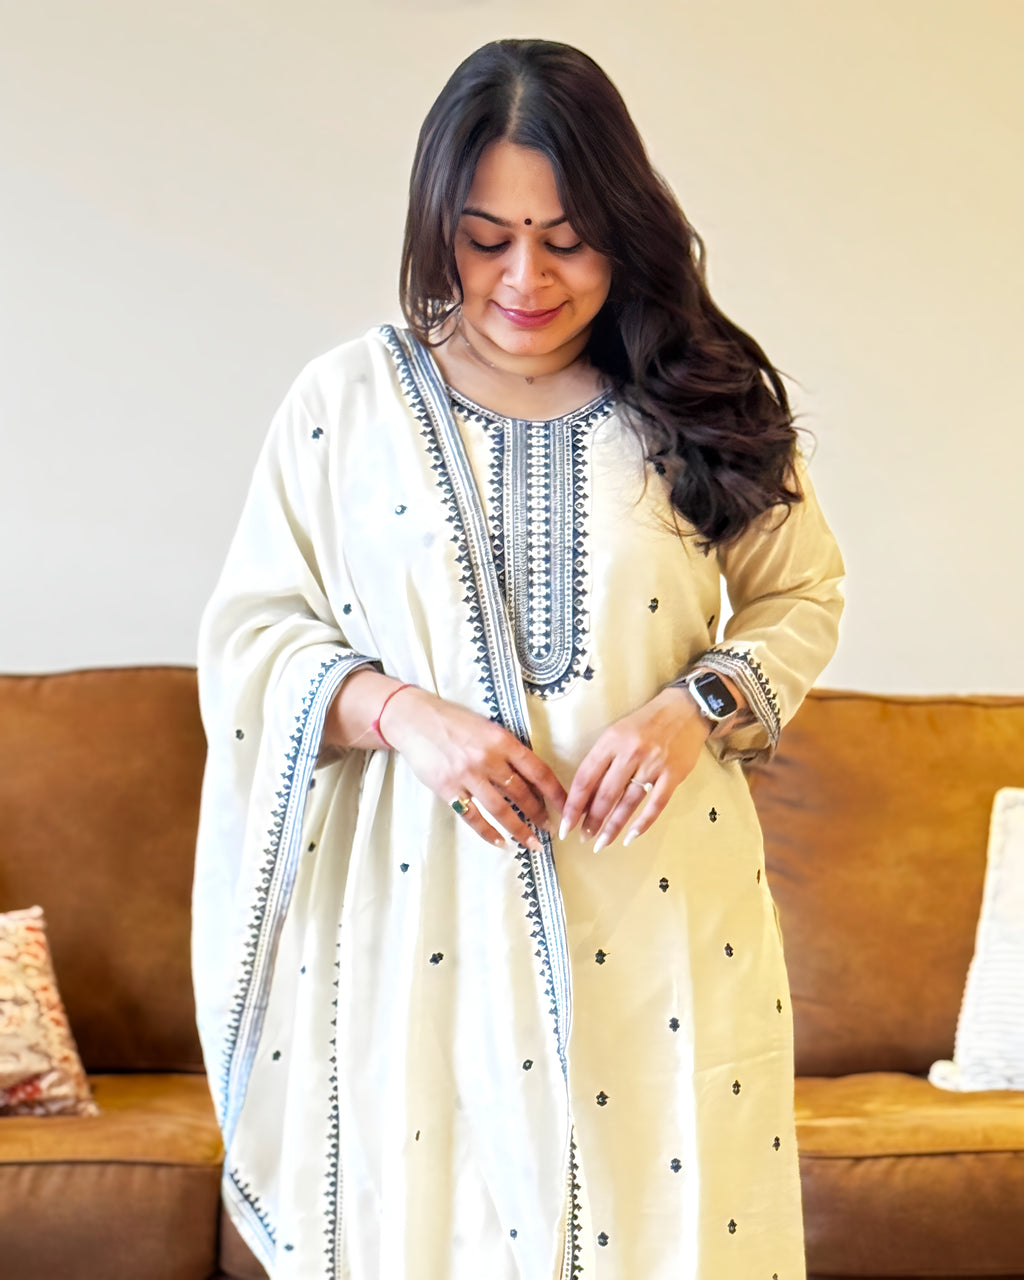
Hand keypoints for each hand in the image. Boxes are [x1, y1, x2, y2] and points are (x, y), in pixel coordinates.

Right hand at [381, 688, 566, 851]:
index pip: (538, 771)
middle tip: (550, 830)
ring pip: (501, 810)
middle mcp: (488, 759)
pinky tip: (500, 843)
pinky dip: (488, 832)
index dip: (555, 792)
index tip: (567, 806)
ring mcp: (467, 775)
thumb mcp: (487, 727)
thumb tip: (531, 776)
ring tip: (532, 843)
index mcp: (502, 740)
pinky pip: (473, 817)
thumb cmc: (453, 721)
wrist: (415, 719)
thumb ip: (507, 749)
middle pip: (522, 794)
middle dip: (539, 815)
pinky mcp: (448, 788)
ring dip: (519, 830)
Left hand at [560, 687, 710, 850]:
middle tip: (583, 838)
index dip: (573, 804)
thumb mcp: (617, 733)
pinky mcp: (673, 774)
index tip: (565, 824)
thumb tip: (587, 796)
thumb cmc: (646, 722)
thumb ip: (603, 761)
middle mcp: (630, 752)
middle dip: (592, 820)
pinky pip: (655, 804)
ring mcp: (653, 764)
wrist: (685, 708)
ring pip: (628, 803)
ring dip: (613, 827)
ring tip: (601, 843)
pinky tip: (631, 837)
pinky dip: (643, 824)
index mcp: (611, 741)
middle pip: (605, 794)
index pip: (585, 778)